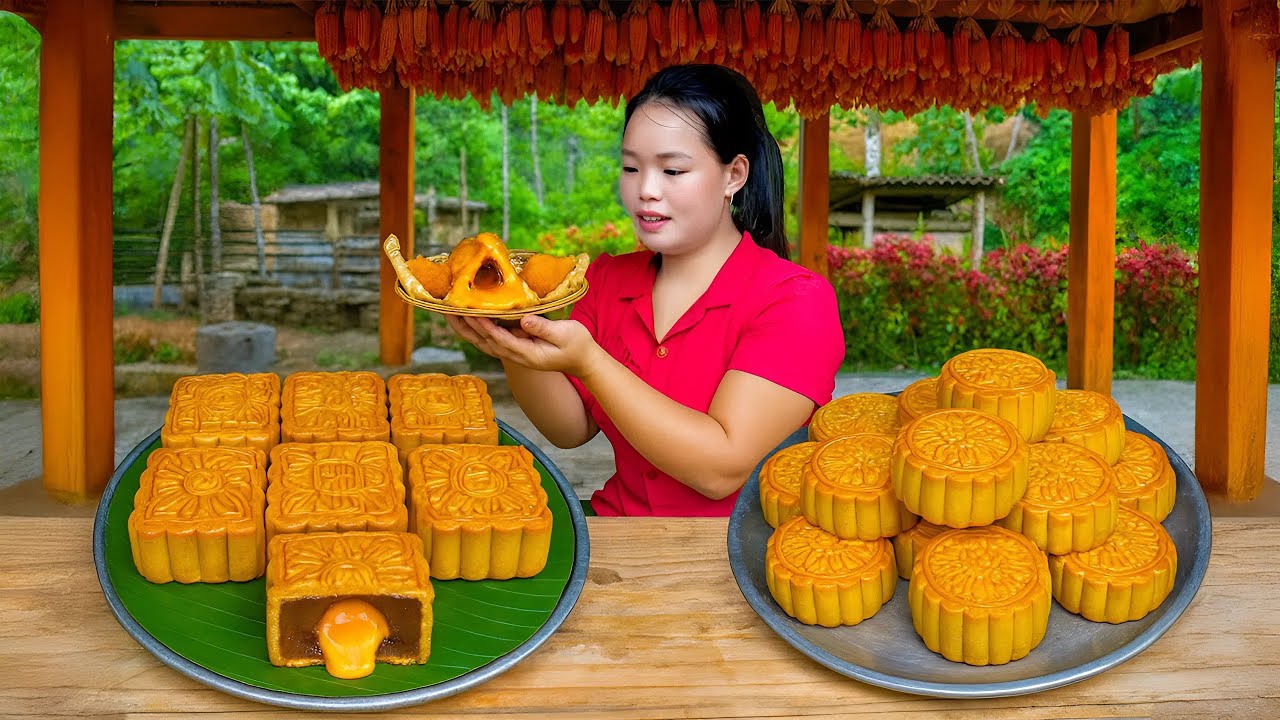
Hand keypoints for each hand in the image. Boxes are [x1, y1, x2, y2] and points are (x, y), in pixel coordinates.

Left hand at [446, 314, 600, 376]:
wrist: (583, 361)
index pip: (500, 338)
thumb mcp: (565, 334)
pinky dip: (477, 331)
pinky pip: (492, 340)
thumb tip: (523, 320)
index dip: (485, 326)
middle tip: (448, 311)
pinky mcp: (517, 347)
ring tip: (450, 314)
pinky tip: (469, 320)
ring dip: (466, 329)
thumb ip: (543, 328)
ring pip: (484, 342)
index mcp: (527, 353)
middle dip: (466, 327)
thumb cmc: (577, 345)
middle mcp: (516, 355)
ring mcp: (515, 353)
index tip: (471, 312)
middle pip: (484, 342)